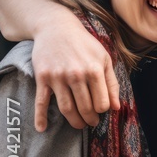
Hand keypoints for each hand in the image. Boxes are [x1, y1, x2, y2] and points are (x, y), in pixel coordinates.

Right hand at [31, 13, 119, 130]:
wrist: (56, 28)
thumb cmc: (84, 44)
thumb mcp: (104, 59)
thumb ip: (112, 83)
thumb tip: (116, 107)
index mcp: (94, 71)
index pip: (101, 103)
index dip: (103, 110)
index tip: (101, 111)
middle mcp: (76, 75)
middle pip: (85, 108)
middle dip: (90, 119)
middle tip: (91, 122)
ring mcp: (58, 77)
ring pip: (66, 108)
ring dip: (73, 121)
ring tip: (79, 125)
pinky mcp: (42, 78)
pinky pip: (41, 101)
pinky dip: (40, 117)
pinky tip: (42, 128)